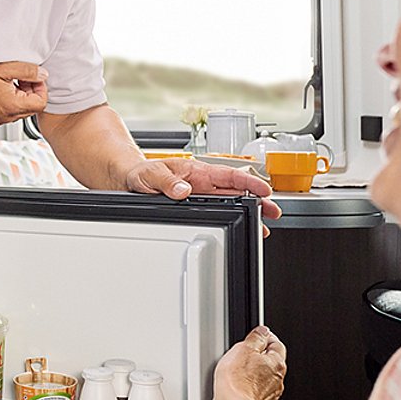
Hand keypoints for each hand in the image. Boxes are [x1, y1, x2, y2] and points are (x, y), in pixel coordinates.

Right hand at [0, 62, 47, 124]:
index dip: (41, 88)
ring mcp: (1, 119)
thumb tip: (43, 75)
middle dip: (32, 91)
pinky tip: (3, 90)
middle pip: (33, 107)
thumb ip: (28, 71)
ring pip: (23, 110)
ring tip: (11, 82)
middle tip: (22, 78)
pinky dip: (12, 101)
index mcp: (14, 106)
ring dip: (22, 96)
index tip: (33, 78)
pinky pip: (11, 112)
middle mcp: (9, 116)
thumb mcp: (6, 69)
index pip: (41, 103)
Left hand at [123, 158, 281, 232]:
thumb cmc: (139, 173)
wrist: (127, 180)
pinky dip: (234, 220)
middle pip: (237, 191)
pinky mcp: (195, 207)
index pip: (228, 175)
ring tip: (264, 227)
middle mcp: (202, 183)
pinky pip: (220, 212)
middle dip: (258, 200)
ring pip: (232, 203)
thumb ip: (166, 182)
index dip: (248, 181)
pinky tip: (243, 228)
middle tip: (273, 212)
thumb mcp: (150, 175)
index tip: (263, 190)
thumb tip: (183, 191)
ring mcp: (201, 196)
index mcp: (195, 172)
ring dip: (249, 213)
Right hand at [214, 326, 286, 399]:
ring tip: (235, 372)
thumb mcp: (244, 348)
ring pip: (261, 377)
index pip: (276, 344)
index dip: (264, 338)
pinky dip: (247, 386)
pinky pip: (254, 390)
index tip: (255, 337)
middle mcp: (277, 380)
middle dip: (257, 357)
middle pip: (269, 361)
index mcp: (277, 363)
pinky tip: (235, 386)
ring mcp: (269, 394)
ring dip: (251, 373)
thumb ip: (256, 337)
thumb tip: (263, 331)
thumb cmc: (237, 381)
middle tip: (241, 355)